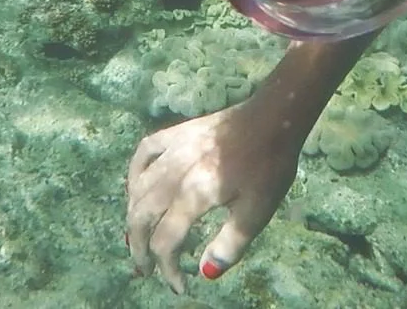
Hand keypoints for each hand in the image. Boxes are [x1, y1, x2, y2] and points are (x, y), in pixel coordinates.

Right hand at [125, 98, 302, 293]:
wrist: (273, 119)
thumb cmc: (268, 167)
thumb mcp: (257, 212)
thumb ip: (230, 244)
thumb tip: (205, 274)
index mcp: (194, 196)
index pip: (166, 242)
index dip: (168, 269)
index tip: (179, 286)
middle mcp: (174, 175)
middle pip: (141, 217)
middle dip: (139, 248)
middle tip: (145, 269)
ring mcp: (171, 151)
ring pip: (137, 189)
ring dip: (133, 217)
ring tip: (138, 237)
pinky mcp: (175, 135)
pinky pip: (143, 155)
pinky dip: (134, 176)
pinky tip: (137, 187)